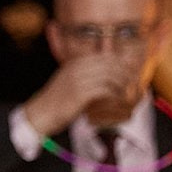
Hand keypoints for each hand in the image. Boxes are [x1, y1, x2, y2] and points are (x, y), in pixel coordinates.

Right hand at [22, 53, 138, 137]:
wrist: (38, 114)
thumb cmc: (55, 101)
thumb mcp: (68, 81)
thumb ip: (84, 74)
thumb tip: (105, 76)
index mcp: (75, 62)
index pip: (105, 56)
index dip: (120, 64)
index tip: (130, 73)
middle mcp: (78, 67)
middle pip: (110, 64)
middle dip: (125, 73)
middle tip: (133, 83)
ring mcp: (79, 80)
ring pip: (110, 75)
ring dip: (122, 84)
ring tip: (127, 93)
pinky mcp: (80, 94)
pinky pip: (106, 90)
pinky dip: (115, 95)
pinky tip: (119, 101)